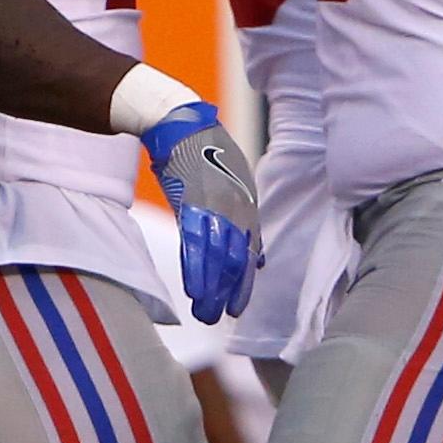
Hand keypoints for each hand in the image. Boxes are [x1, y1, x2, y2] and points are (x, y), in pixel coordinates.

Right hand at [138, 102, 259, 322]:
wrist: (183, 125)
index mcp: (246, 208)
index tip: (236, 307)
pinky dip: (196, 268)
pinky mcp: (192, 203)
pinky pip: (195, 243)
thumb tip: (258, 259)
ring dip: (211, 288)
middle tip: (220, 317)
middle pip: (235, 259)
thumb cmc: (207, 155)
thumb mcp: (237, 185)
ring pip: (217, 256)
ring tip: (205, 312)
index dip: (243, 283)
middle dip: (229, 291)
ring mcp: (215, 207)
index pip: (248, 254)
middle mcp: (236, 211)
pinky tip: (194, 288)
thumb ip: (248, 224)